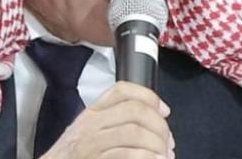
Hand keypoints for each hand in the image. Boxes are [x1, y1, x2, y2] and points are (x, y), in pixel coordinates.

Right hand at [41, 81, 174, 158]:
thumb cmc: (73, 157)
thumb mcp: (88, 133)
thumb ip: (114, 123)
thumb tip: (155, 122)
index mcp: (92, 113)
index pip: (122, 90)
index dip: (149, 96)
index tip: (165, 111)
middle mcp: (91, 124)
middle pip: (135, 111)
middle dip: (159, 126)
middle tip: (168, 143)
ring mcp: (93, 143)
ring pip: (135, 133)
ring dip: (157, 145)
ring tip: (164, 156)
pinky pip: (128, 154)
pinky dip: (148, 158)